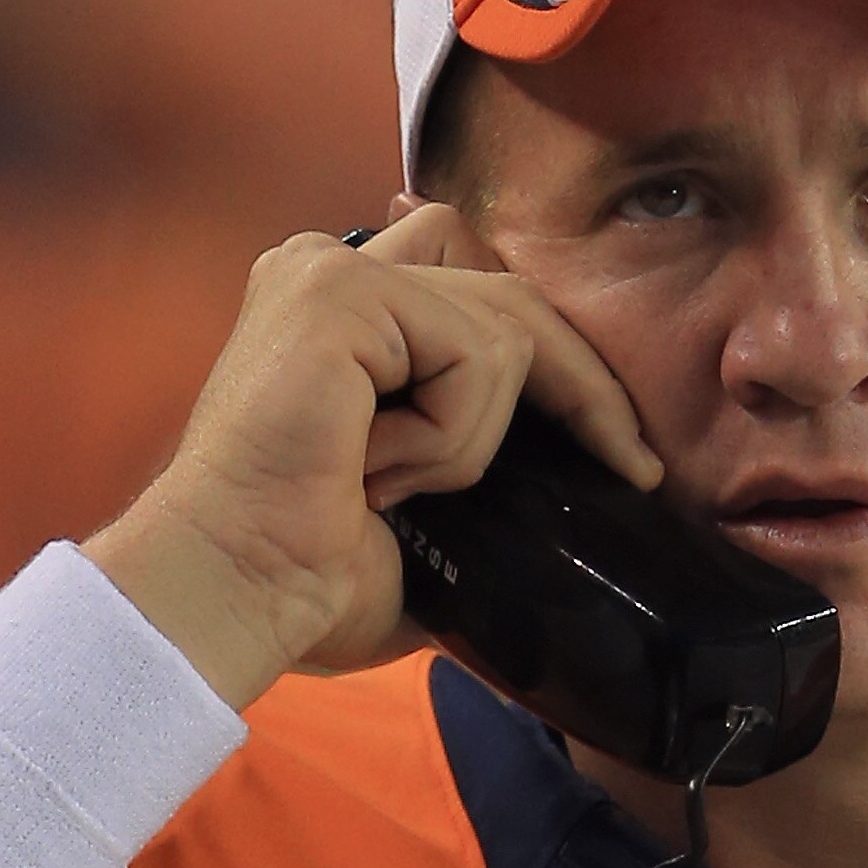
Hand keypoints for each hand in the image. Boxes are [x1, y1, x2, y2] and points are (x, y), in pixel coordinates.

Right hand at [83, 203, 660, 706]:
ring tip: (399, 490)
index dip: (559, 359)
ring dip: (479, 437)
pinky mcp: (339, 294)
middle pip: (509, 290)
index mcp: (342, 316)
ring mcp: (330, 272)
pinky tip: (380, 473)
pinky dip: (455, 434)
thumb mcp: (421, 523)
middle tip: (631, 463)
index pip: (483, 290)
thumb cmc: (302, 579)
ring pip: (502, 327)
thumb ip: (478, 483)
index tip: (617, 448)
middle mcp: (329, 271)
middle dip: (584, 381)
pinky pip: (475, 353)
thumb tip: (561, 522)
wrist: (235, 596)